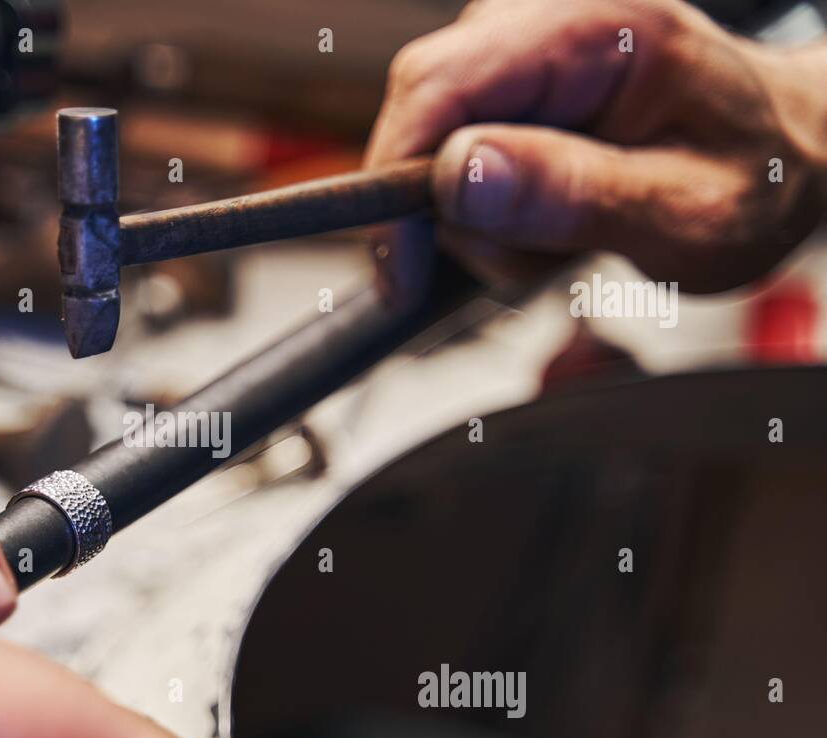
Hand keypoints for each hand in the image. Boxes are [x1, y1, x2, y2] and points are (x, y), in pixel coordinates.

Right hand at [366, 0, 826, 299]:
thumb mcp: (686, 212)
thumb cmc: (756, 178)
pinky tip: (544, 218)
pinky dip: (485, 207)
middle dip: (451, 212)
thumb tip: (460, 176)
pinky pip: (450, 149)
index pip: (438, 84)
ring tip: (560, 239)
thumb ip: (575, 193)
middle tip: (527, 263)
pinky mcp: (507, 81)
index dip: (396, 179)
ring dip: (478, 220)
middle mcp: (547, 17)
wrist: (785, 155)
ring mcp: (522, 47)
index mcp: (599, 27)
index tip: (400, 269)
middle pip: (421, 112)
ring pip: (431, 142)